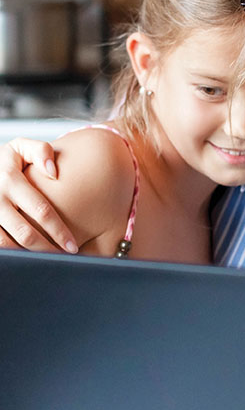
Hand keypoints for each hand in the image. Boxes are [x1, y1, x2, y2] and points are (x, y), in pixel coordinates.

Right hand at [0, 138, 76, 252]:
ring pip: (8, 244)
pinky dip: (14, 254)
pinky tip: (28, 260)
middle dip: (48, 249)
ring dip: (30, 256)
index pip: (41, 210)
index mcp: (9, 178)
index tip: (73, 245)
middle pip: (25, 234)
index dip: (59, 231)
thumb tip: (54, 172)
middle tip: (65, 259)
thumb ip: (40, 151)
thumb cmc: (6, 160)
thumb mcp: (20, 147)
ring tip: (49, 262)